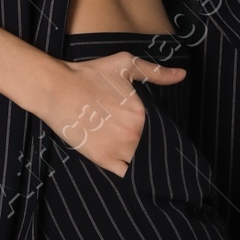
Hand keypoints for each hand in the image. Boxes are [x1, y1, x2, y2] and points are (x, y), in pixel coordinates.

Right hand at [38, 53, 187, 175]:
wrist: (57, 89)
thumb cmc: (90, 75)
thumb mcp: (126, 65)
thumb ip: (156, 72)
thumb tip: (182, 74)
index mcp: (142, 115)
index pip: (161, 131)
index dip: (158, 132)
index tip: (148, 129)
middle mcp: (133, 135)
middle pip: (151, 148)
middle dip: (148, 145)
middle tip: (136, 140)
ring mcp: (118, 150)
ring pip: (139, 162)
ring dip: (140, 160)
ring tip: (130, 152)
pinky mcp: (102, 159)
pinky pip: (125, 174)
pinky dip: (129, 173)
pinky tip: (125, 165)